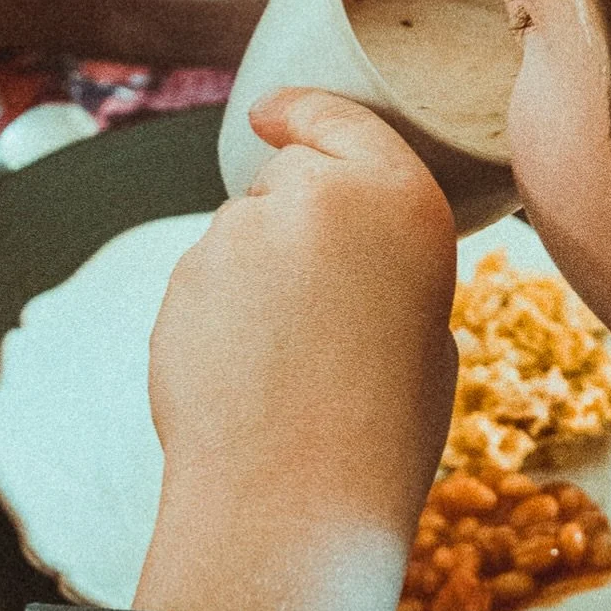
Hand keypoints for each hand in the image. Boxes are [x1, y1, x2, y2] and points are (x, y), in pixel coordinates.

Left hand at [134, 88, 457, 610]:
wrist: (295, 497)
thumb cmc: (384, 427)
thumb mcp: (428, 329)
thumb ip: (384, 265)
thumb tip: (350, 265)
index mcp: (398, 199)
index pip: (342, 119)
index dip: (302, 112)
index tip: (272, 116)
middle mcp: (315, 198)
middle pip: (286, 184)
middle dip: (291, 223)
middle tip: (323, 308)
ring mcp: (238, 235)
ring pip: (239, 238)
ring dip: (252, 277)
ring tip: (286, 362)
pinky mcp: (182, 278)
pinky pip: (203, 285)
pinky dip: (217, 317)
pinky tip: (243, 375)